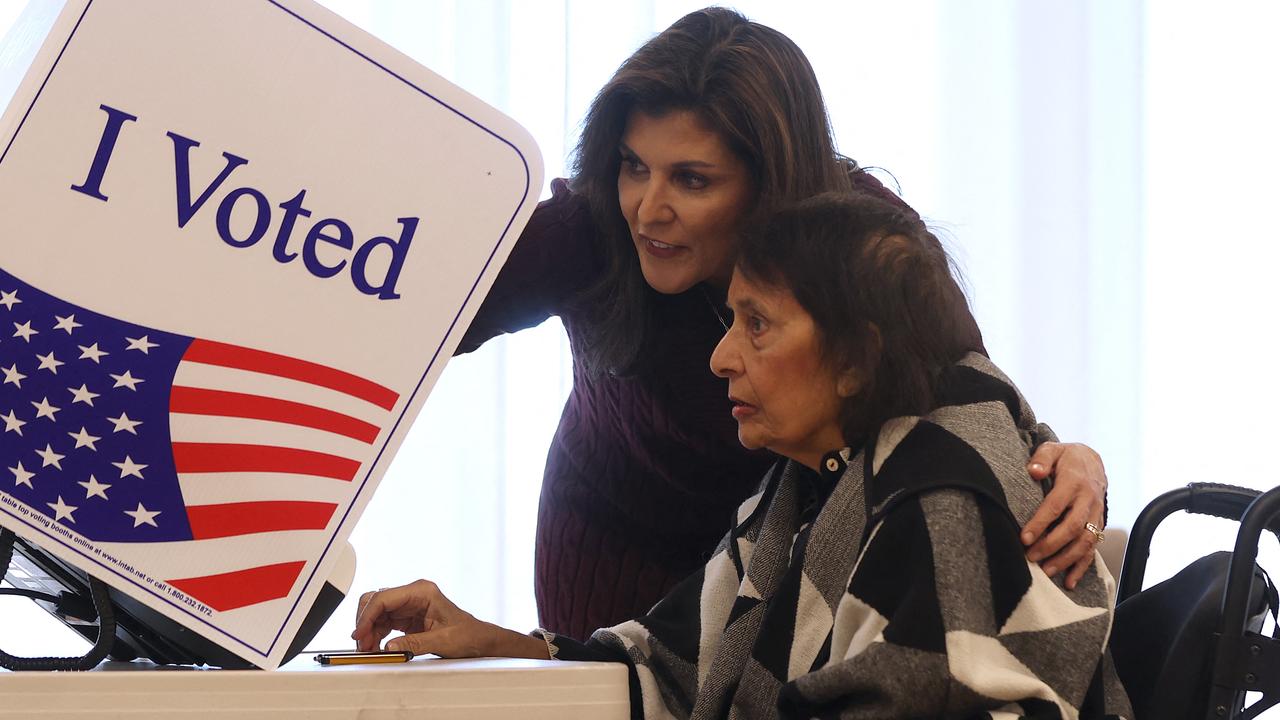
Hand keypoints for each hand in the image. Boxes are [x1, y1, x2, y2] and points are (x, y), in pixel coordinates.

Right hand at [351, 579, 547, 658]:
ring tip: (367, 649)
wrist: (479, 640)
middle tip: (362, 643)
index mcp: (423, 591)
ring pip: (377, 612)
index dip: (367, 615)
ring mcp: (409, 604)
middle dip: (365, 622)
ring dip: (369, 630)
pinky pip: (384, 622)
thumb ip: (414, 643)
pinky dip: (376, 634)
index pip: (384, 598)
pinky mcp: (407, 617)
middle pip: (376, 601)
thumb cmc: (468, 634)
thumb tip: (389, 647)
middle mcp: (414, 594)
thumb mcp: (442, 640)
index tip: (359, 633)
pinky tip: (375, 646)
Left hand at [1020, 442, 1107, 588]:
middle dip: (1051, 545)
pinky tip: (1070, 581)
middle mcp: (1088, 500)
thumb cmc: (1066, 457)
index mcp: (1074, 482)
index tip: (1024, 538)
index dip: (1040, 523)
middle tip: (1031, 558)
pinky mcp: (1098, 524)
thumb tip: (1034, 471)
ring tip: (1047, 571)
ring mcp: (1096, 514)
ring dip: (1066, 559)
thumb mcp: (1053, 449)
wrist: (1092, 461)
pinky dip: (1082, 566)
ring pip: (1085, 541)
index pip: (1056, 505)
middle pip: (1072, 527)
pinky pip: (1093, 548)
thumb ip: (1042, 458)